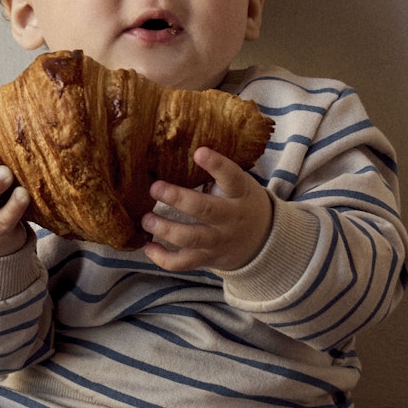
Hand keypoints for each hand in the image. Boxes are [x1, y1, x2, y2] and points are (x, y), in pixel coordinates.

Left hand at [141, 147, 272, 272]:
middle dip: (178, 199)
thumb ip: (219, 173)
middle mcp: (230, 218)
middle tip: (154, 188)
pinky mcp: (206, 258)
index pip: (232, 177)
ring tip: (146, 219)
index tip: (199, 152)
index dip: (217, 165)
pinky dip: (163, 259)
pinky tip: (148, 247)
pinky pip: (183, 263)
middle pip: (205, 210)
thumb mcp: (240, 186)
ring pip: (191, 238)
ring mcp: (218, 241)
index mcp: (240, 193)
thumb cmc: (241, 203)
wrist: (262, 242)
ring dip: (165, 229)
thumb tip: (181, 144)